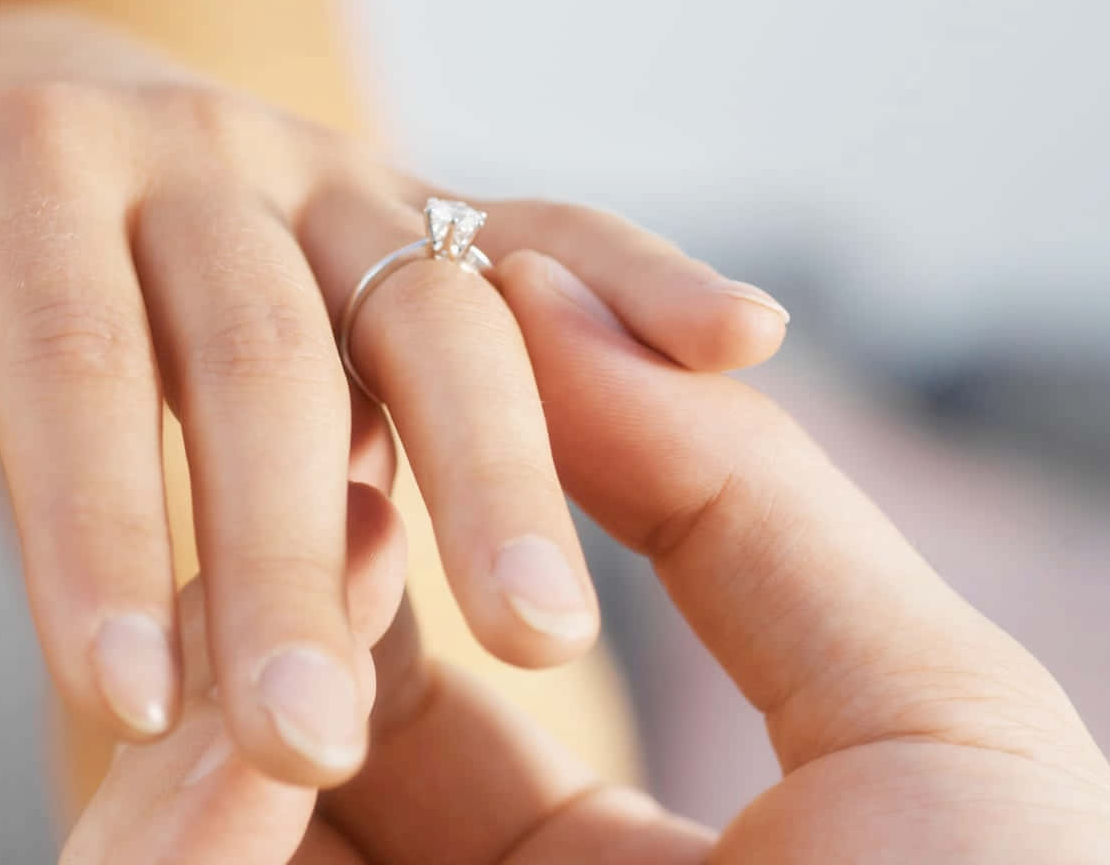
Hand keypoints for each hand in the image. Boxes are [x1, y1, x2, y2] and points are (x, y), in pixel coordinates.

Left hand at [0, 7, 790, 785]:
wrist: (21, 96)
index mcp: (26, 160)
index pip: (71, 355)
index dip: (95, 524)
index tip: (119, 705)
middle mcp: (196, 144)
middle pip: (264, 350)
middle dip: (289, 550)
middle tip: (304, 744)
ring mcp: (324, 164)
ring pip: (429, 304)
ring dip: (492, 465)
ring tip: (541, 633)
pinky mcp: (412, 194)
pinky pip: (537, 221)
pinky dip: (636, 272)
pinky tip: (739, 344)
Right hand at [64, 251, 1109, 862]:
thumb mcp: (923, 720)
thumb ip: (740, 501)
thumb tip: (552, 297)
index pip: (426, 698)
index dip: (393, 553)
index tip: (385, 422)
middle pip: (289, 745)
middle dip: (285, 599)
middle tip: (313, 480)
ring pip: (191, 827)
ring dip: (221, 686)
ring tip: (291, 578)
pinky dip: (186, 817)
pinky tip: (246, 724)